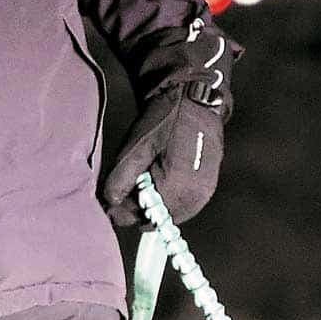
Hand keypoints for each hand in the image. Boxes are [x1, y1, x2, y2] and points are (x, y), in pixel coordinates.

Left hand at [101, 88, 223, 227]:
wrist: (196, 99)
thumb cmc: (165, 119)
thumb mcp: (136, 147)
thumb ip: (121, 179)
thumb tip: (110, 205)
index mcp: (176, 188)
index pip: (145, 218)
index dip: (126, 212)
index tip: (114, 201)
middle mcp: (195, 196)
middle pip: (160, 220)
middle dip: (142, 209)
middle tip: (130, 188)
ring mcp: (206, 192)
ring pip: (174, 214)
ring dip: (157, 205)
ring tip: (147, 181)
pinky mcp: (210, 186)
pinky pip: (187, 204)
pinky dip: (171, 199)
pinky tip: (162, 179)